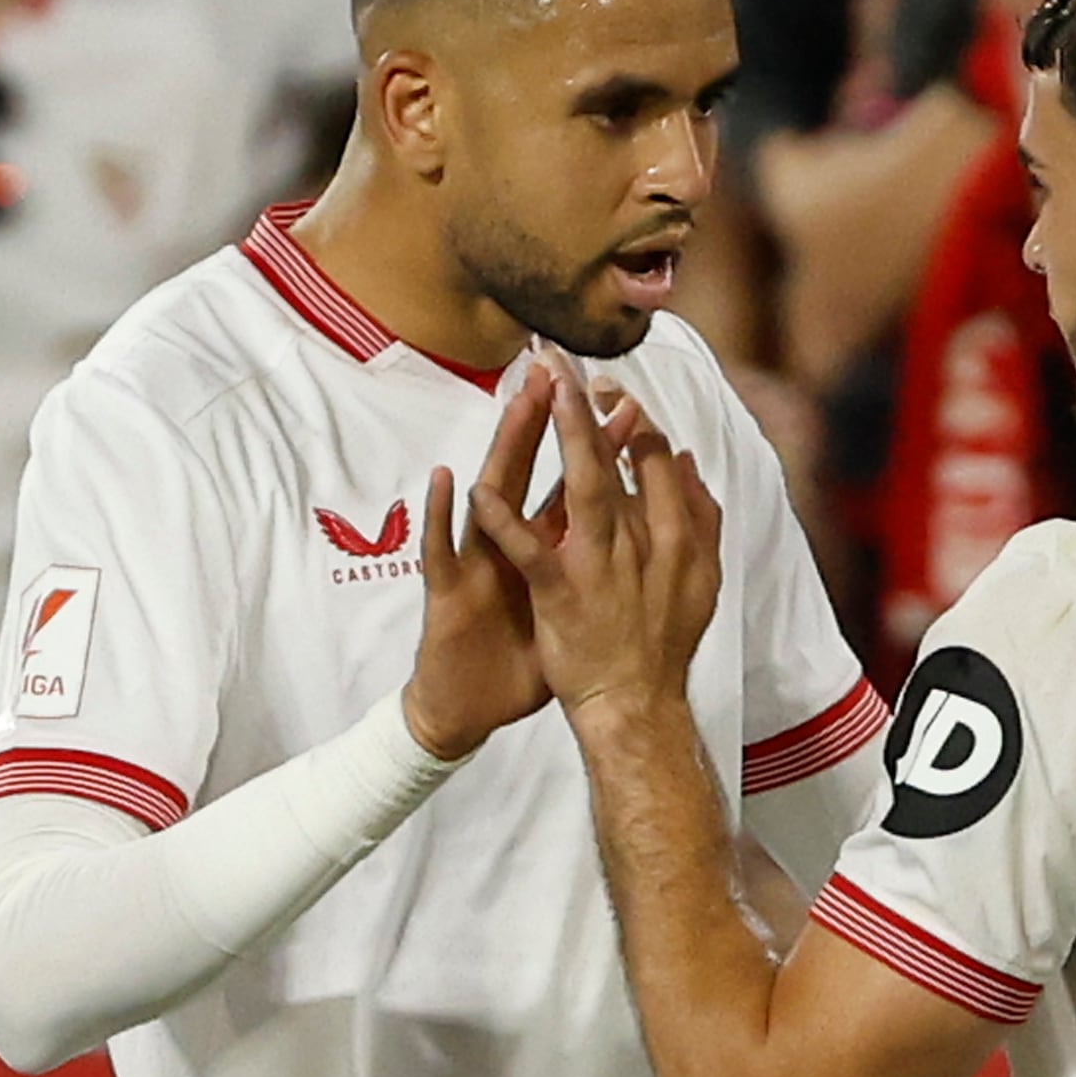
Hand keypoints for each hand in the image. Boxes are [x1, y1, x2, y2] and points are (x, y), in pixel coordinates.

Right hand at [400, 362, 634, 760]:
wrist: (469, 707)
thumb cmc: (522, 654)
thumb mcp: (566, 602)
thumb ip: (592, 563)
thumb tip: (635, 536)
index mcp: (545, 548)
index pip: (574, 484)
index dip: (598, 446)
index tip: (625, 401)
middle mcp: (510, 543)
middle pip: (532, 472)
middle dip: (547, 421)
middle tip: (560, 369)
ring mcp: (476, 562)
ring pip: (490, 495)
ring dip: (503, 447)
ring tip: (516, 400)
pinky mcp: (447, 592)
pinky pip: (441, 550)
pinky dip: (440, 516)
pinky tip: (446, 480)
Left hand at [468, 362, 724, 728]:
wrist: (636, 705)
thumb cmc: (664, 642)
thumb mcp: (701, 578)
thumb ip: (701, 518)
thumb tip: (689, 461)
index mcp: (674, 537)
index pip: (659, 464)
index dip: (635, 423)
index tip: (614, 393)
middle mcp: (641, 543)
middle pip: (618, 462)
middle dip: (594, 408)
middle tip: (571, 363)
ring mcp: (599, 566)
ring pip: (583, 487)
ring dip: (565, 435)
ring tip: (546, 390)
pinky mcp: (560, 593)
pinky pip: (528, 549)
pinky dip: (504, 518)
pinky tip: (479, 489)